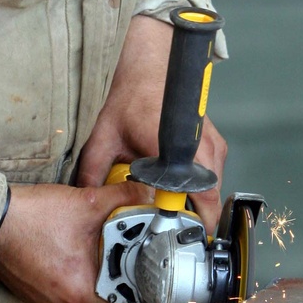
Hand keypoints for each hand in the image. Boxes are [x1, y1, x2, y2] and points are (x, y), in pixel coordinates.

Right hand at [0, 180, 150, 302]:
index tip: (144, 283)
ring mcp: (43, 302)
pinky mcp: (30, 294)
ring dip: (88, 276)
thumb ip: (124, 197)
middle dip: (113, 280)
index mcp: (79, 291)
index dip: (139, 302)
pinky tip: (65, 251)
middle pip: (102, 302)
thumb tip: (147, 192)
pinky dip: (67, 275)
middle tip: (118, 256)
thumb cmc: (32, 215)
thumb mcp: (87, 201)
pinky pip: (59, 291)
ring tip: (89, 249)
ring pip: (80, 295)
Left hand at [76, 14, 227, 232]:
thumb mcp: (103, 137)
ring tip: (176, 213)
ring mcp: (212, 144)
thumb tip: (86, 197)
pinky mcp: (215, 144)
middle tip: (174, 229)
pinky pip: (213, 175)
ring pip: (213, 187)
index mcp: (173, 145)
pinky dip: (201, 187)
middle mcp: (199, 145)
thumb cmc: (132, 99)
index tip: (178, 232)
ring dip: (198, 202)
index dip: (190, 217)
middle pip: (208, 195)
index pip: (196, 191)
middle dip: (194, 216)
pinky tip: (182, 191)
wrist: (151, 69)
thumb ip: (93, 170)